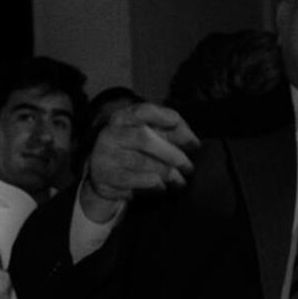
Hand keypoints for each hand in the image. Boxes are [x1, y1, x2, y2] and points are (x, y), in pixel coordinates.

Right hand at [81, 103, 199, 219]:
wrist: (104, 173)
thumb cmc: (134, 150)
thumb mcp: (150, 134)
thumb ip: (171, 132)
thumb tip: (193, 143)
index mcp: (121, 119)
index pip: (142, 111)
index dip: (161, 115)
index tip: (176, 122)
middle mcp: (110, 136)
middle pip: (144, 139)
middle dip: (171, 154)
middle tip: (188, 166)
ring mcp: (104, 157)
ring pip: (141, 163)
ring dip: (166, 173)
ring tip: (180, 181)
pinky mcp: (104, 179)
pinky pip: (133, 183)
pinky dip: (152, 185)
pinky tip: (161, 187)